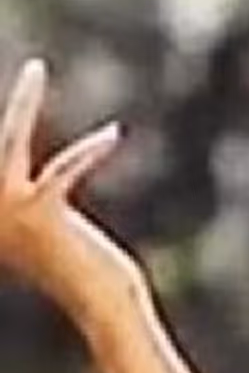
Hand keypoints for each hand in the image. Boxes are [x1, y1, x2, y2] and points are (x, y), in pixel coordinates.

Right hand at [0, 58, 143, 319]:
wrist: (101, 304)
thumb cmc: (83, 271)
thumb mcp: (50, 231)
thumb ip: (31, 204)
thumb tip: (36, 187)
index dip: (10, 123)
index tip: (16, 101)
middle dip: (13, 108)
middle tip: (29, 68)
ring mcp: (9, 211)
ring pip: (10, 141)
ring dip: (24, 102)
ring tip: (36, 69)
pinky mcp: (41, 213)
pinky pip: (63, 169)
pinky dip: (90, 152)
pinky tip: (114, 134)